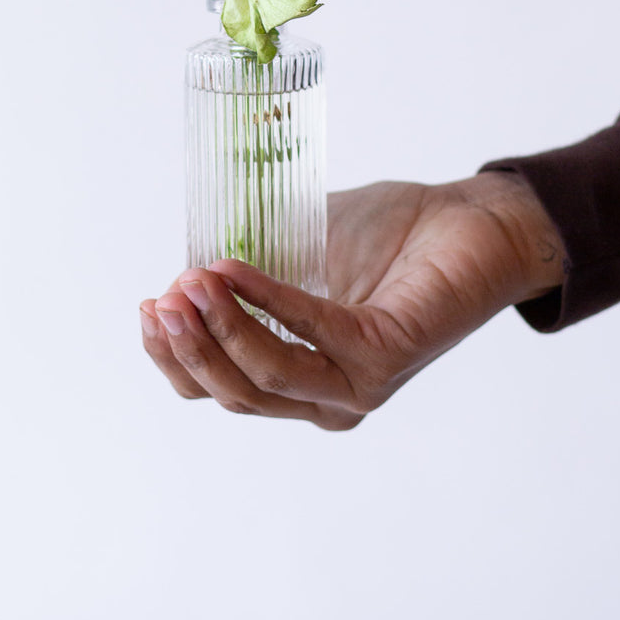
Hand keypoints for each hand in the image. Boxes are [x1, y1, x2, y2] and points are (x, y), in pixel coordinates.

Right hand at [139, 171, 564, 430]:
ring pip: (267, 377)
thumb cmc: (391, 233)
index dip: (174, 357)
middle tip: (164, 296)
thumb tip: (186, 271)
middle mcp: (326, 398)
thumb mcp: (300, 248)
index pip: (219, 390)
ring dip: (221, 328)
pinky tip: (234, 268)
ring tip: (194, 279)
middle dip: (188, 347)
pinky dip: (266, 300)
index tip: (148, 305)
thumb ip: (250, 266)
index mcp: (301, 380)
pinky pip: (310, 333)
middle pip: (234, 394)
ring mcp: (357, 384)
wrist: (471, 221)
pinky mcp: (385, 356)